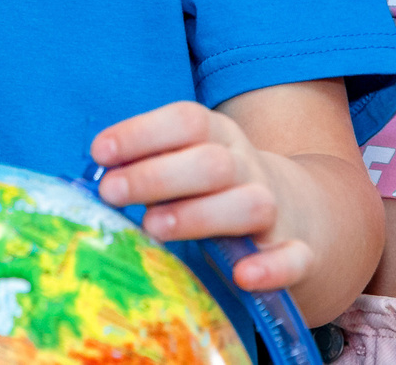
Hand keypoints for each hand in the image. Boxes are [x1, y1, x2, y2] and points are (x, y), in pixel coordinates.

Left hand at [92, 101, 306, 291]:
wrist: (296, 216)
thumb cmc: (214, 190)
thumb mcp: (186, 165)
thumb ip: (147, 166)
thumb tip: (97, 176)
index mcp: (219, 137)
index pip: (187, 120)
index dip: (142, 132)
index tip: (101, 152)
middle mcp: (248, 167)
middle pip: (211, 162)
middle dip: (157, 176)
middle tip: (112, 193)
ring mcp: (277, 209)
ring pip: (251, 204)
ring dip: (200, 215)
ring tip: (154, 227)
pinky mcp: (298, 252)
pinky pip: (294, 258)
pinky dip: (271, 268)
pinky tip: (243, 275)